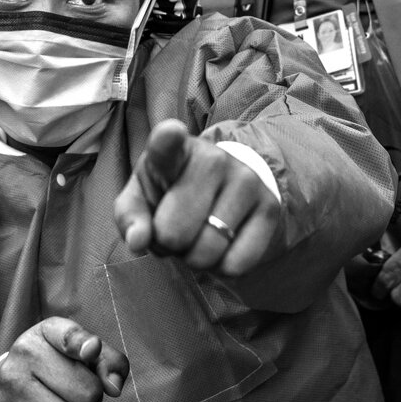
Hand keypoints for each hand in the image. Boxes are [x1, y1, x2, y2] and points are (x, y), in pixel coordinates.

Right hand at [0, 317, 129, 401]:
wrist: (3, 388)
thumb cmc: (54, 369)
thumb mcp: (81, 355)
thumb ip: (109, 362)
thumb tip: (114, 387)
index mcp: (46, 331)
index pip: (71, 336)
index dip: (85, 346)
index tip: (91, 351)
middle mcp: (24, 352)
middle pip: (89, 394)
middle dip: (90, 400)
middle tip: (73, 394)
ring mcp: (9, 384)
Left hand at [114, 120, 281, 276]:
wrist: (225, 186)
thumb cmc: (172, 193)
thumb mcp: (142, 199)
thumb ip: (130, 218)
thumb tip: (138, 241)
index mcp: (173, 151)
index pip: (168, 143)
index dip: (168, 139)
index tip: (172, 132)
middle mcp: (214, 159)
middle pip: (175, 233)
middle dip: (169, 246)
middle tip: (175, 232)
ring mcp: (246, 181)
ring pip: (208, 252)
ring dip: (194, 260)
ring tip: (197, 237)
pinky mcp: (270, 207)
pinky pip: (237, 264)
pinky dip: (222, 269)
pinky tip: (222, 246)